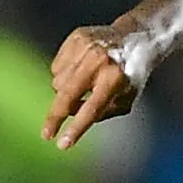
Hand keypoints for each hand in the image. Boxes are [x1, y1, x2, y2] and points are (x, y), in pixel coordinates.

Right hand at [43, 25, 141, 149]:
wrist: (136, 37)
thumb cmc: (131, 74)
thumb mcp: (127, 98)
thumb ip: (103, 111)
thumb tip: (74, 115)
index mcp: (115, 79)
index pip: (92, 109)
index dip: (76, 128)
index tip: (62, 144)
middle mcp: (99, 61)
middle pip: (67, 95)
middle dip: (55, 118)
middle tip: (46, 134)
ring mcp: (85, 48)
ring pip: (58, 82)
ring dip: (65, 90)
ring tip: (84, 83)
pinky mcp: (75, 38)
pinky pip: (56, 66)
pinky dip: (64, 73)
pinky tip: (80, 68)